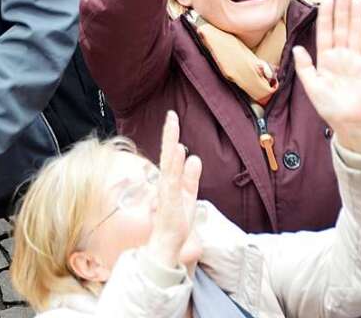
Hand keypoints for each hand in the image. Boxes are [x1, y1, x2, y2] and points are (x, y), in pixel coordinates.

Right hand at [145, 111, 202, 270]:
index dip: (171, 137)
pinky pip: (171, 181)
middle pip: (167, 155)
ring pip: (168, 164)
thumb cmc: (175, 223)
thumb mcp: (189, 196)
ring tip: (173, 127)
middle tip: (171, 116)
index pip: (170, 155)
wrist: (167, 245)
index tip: (173, 118)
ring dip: (170, 145)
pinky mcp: (169, 201)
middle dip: (169, 135)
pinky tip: (178, 154)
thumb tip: (195, 157)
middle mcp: (165, 183)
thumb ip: (191, 178)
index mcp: (170, 181)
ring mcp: (166, 192)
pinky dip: (174, 167)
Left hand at [293, 0, 360, 153]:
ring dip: (356, 18)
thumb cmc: (327, 105)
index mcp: (324, 59)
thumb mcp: (311, 86)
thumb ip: (304, 67)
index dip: (325, 17)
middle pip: (341, 29)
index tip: (326, 1)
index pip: (324, 33)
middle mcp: (340, 56)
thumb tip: (296, 48)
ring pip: (355, 34)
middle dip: (341, 11)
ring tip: (357, 0)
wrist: (347, 122)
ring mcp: (355, 60)